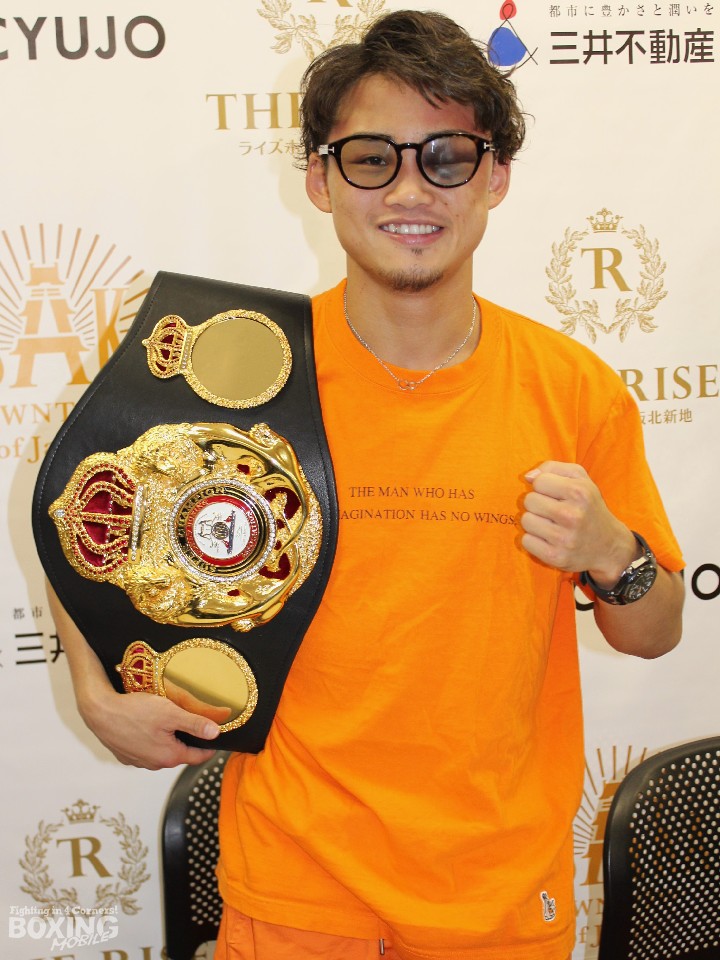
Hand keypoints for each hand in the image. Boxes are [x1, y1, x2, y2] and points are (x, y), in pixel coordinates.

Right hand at [80, 688, 220, 769]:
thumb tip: (216, 733)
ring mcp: (139, 762)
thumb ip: (195, 724)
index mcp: (170, 756)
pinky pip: (145, 750)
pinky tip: (147, 725)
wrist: (100, 712)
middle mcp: (154, 764)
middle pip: (180, 754)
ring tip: (168, 722)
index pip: (198, 757)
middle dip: (187, 741)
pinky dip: (151, 740)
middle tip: (192, 723)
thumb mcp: (171, 713)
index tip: (216, 739)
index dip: (209, 747)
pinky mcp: (126, 756)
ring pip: (162, 752)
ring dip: (168, 740)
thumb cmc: (135, 711)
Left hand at [520, 461, 635, 584]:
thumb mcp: (581, 480)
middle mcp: (572, 515)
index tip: (555, 495)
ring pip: (525, 520)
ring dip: (534, 522)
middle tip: (553, 511)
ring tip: (550, 525)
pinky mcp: (556, 557)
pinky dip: (533, 539)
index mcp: (579, 492)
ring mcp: (564, 538)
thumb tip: (528, 476)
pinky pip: (526, 541)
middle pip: (529, 501)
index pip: (539, 481)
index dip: (544, 486)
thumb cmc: (589, 508)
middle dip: (538, 504)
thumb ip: (553, 468)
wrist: (609, 547)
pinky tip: (548, 539)